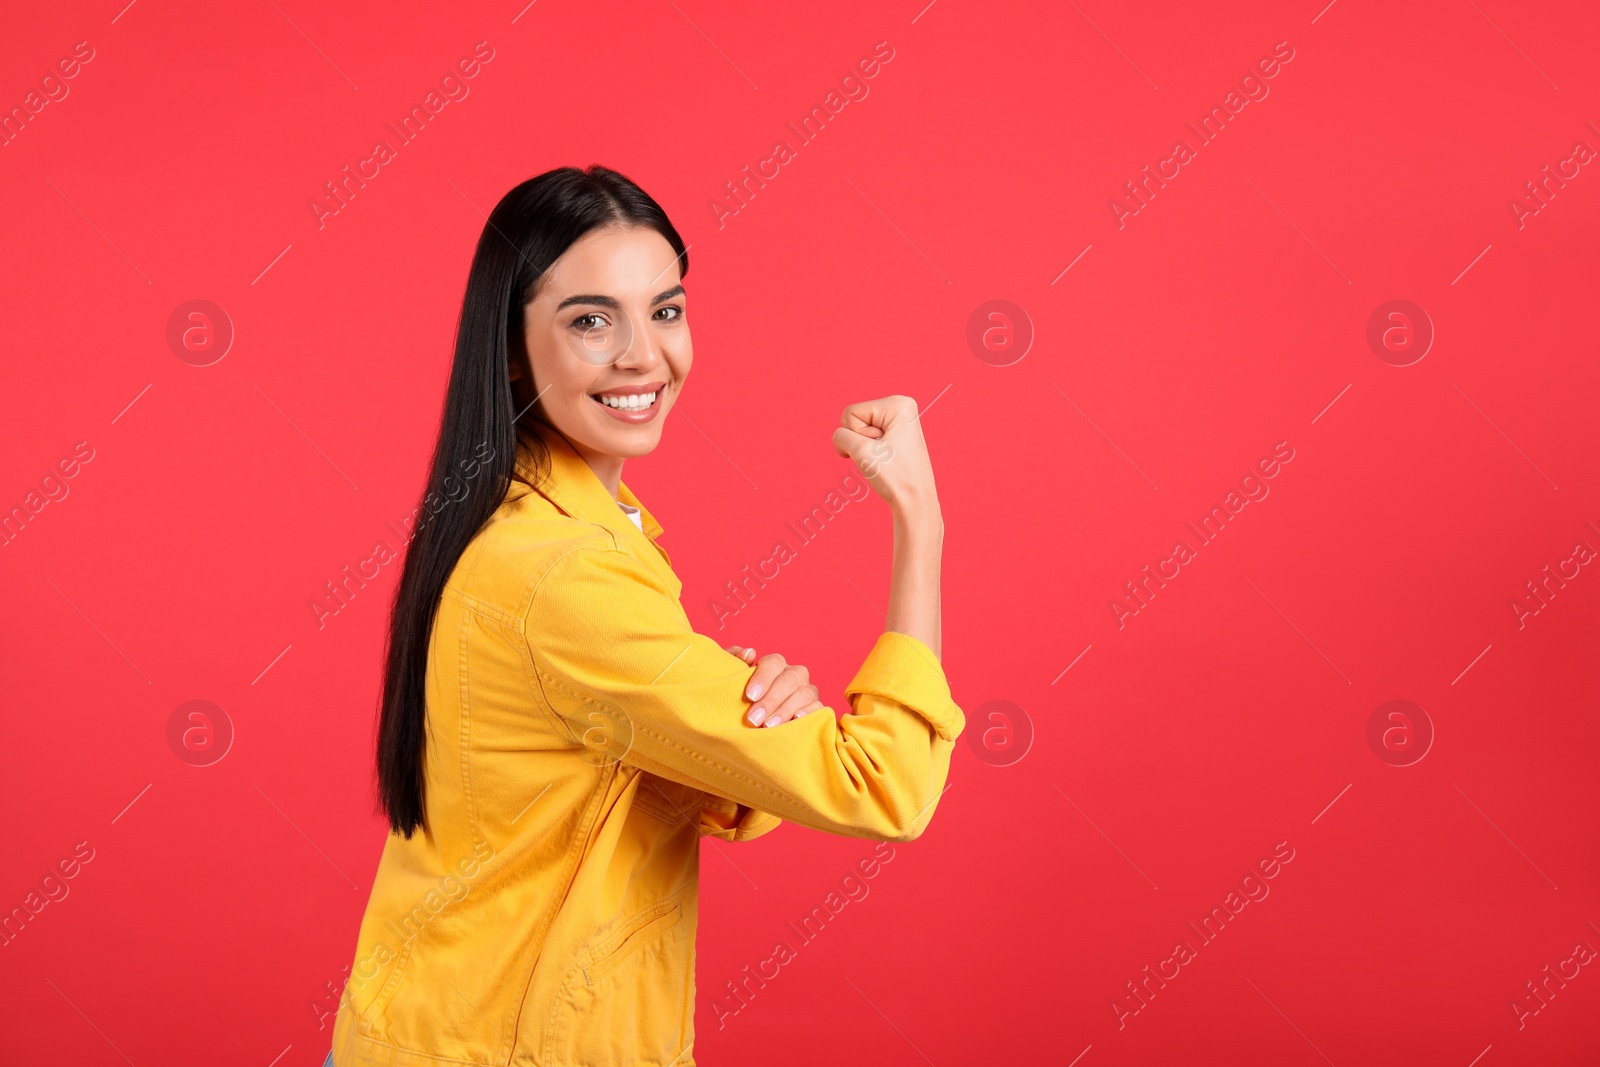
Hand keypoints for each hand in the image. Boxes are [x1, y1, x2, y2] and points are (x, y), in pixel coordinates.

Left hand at [724, 646, 822, 726]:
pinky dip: (809, 713)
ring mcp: (808, 692)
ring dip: (785, 709)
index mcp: (776, 666)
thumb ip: (733, 661)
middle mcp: (795, 675)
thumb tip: (749, 653)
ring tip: (768, 726)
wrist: (751, 726)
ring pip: (804, 693)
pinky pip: (819, 708)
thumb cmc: (740, 701)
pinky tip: (796, 719)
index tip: (749, 696)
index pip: (773, 663)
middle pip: (790, 679)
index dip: (763, 677)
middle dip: (771, 700)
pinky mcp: (817, 709)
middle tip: (753, 719)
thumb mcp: (731, 680)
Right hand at [830, 395, 939, 510]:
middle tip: (882, 458)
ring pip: (860, 431)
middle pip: (855, 419)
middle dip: (860, 442)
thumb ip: (840, 436)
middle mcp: (901, 407)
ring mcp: (899, 422)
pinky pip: (868, 439)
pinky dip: (870, 453)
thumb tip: (840, 437)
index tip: (879, 451)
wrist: (914, 502)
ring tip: (885, 461)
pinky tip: (886, 462)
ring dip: (864, 449)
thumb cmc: (895, 478)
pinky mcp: (897, 435)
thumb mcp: (860, 452)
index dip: (857, 436)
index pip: (851, 413)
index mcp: (898, 404)